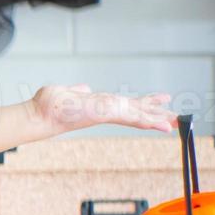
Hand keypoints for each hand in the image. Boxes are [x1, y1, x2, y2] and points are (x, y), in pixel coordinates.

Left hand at [33, 84, 176, 136]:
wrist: (39, 114)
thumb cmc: (49, 105)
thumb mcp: (67, 92)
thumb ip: (78, 90)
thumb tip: (83, 88)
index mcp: (100, 103)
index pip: (126, 104)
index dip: (144, 105)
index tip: (160, 102)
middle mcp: (106, 109)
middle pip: (136, 111)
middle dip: (155, 115)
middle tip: (175, 119)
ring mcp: (107, 112)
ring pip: (137, 115)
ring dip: (156, 119)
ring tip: (174, 123)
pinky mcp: (106, 114)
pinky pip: (131, 118)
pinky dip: (148, 122)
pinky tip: (163, 126)